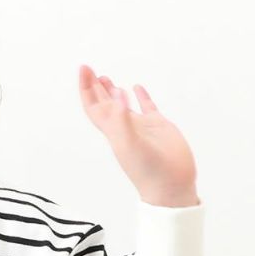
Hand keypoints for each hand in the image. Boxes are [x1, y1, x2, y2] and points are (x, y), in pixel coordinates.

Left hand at [78, 64, 199, 206]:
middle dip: (95, 86)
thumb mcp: (130, 145)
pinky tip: (137, 88)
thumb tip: (115, 97)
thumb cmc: (148, 170)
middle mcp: (124, 127)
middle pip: (104, 103)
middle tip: (89, 68)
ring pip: (122, 105)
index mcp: (113, 130)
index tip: (84, 68)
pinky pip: (147, 108)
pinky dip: (141, 97)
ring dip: (113, 92)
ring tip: (106, 78)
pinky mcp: (159, 127)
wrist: (170, 186)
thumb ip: (121, 121)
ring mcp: (141, 127)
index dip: (86, 88)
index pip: (94, 106)